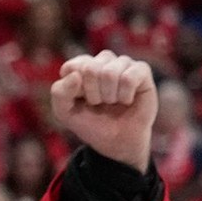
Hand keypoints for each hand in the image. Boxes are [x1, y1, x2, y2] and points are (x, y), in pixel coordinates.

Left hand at [51, 52, 155, 173]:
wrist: (116, 140)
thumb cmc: (90, 122)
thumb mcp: (64, 112)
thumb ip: (60, 93)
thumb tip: (75, 75)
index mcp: (82, 66)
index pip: (72, 67)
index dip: (74, 90)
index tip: (80, 100)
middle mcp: (103, 61)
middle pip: (90, 68)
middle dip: (92, 94)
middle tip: (98, 103)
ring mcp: (123, 63)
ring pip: (110, 72)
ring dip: (108, 96)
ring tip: (112, 102)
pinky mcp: (142, 70)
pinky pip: (129, 77)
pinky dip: (124, 95)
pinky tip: (126, 100)